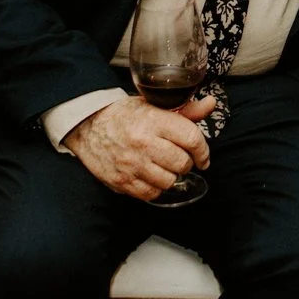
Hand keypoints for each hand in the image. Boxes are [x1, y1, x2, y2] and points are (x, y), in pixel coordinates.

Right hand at [67, 94, 214, 200]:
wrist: (88, 126)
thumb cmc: (123, 115)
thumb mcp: (153, 105)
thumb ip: (184, 110)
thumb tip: (210, 104)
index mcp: (153, 120)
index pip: (191, 138)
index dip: (203, 150)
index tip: (203, 156)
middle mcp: (143, 143)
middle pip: (182, 163)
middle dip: (187, 163)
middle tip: (180, 158)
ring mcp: (131, 165)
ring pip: (169, 181)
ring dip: (172, 176)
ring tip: (164, 166)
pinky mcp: (122, 181)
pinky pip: (152, 193)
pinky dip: (156, 187)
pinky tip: (152, 175)